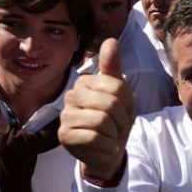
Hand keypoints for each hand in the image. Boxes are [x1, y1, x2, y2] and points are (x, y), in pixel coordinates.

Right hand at [58, 38, 135, 180]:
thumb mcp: (121, 94)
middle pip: (109, 104)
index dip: (127, 104)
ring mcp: (65, 115)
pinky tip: (104, 146)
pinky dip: (106, 145)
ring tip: (110, 136)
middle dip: (121, 120)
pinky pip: (93, 137)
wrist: (109, 150)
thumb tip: (111, 41)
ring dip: (114, 134)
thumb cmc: (115, 120)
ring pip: (101, 121)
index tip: (122, 112)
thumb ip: (113, 69)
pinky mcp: (64, 135)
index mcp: (85, 81)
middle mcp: (71, 95)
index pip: (116, 87)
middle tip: (117, 127)